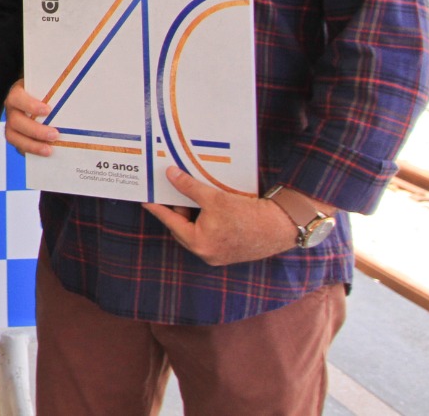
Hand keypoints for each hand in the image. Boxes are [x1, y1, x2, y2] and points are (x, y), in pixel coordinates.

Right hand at [4, 79, 59, 156]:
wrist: (44, 104)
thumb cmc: (48, 94)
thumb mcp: (50, 88)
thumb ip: (57, 90)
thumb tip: (79, 84)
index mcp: (18, 94)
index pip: (17, 97)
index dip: (29, 105)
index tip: (47, 110)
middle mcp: (12, 110)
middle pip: (15, 121)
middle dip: (35, 130)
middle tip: (55, 135)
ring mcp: (12, 125)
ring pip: (13, 137)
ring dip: (31, 145)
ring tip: (49, 150)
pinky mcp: (17, 138)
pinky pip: (20, 148)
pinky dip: (31, 152)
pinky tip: (46, 154)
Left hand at [142, 166, 296, 265]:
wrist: (281, 226)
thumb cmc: (248, 215)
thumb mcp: (214, 198)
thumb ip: (189, 187)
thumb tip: (170, 174)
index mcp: (199, 243)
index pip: (171, 221)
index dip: (158, 208)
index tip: (146, 200)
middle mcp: (206, 252)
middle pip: (182, 228)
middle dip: (177, 209)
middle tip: (173, 191)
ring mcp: (218, 254)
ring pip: (196, 231)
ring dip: (193, 214)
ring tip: (193, 196)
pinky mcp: (230, 250)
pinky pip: (209, 234)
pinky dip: (205, 221)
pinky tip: (208, 206)